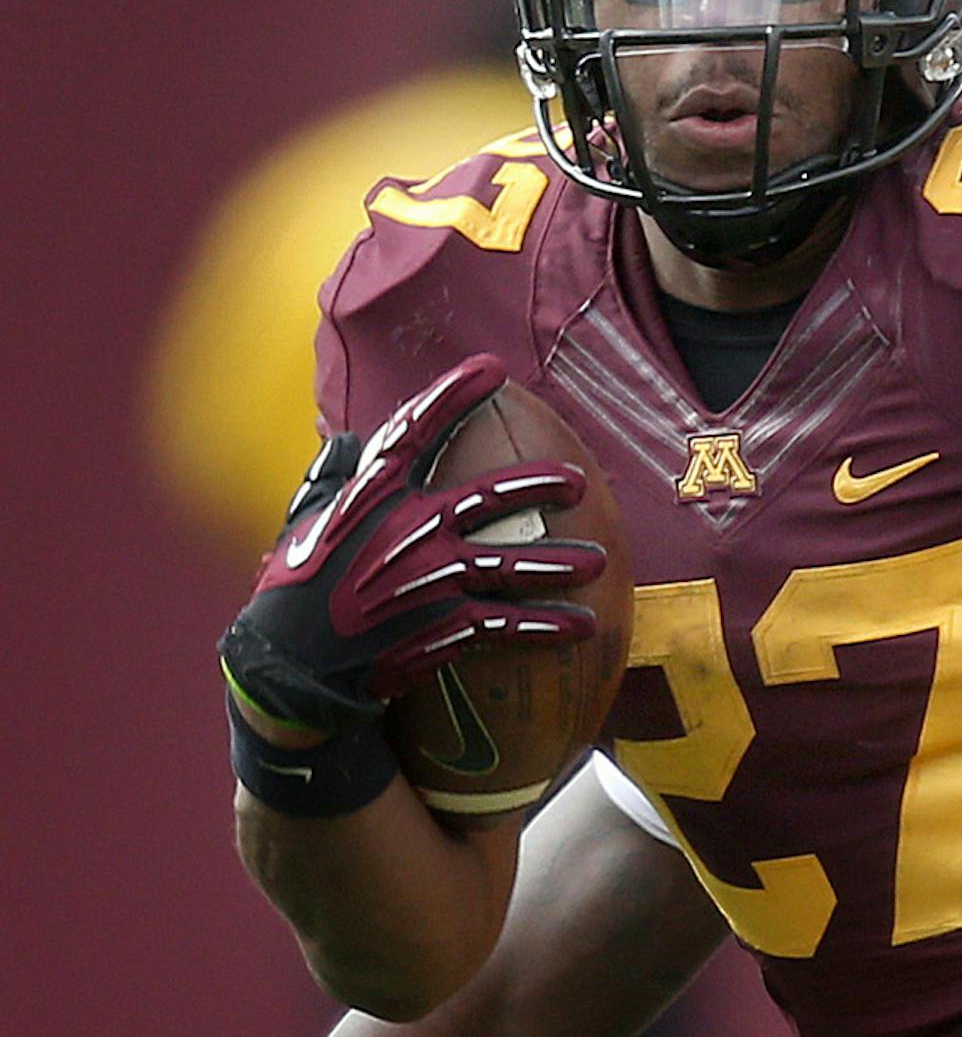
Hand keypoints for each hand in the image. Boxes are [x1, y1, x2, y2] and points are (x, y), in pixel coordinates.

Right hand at [219, 357, 602, 738]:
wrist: (290, 667)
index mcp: (370, 495)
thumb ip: (336, 477)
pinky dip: (548, 626)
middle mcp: (408, 530)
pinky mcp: (441, 627)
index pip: (416, 430)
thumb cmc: (292, 589)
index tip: (490, 369)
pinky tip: (585, 625)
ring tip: (598, 561)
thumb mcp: (305, 521)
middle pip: (487, 497)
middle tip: (577, 480)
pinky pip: (507, 624)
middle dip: (537, 485)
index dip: (453, 395)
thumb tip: (354, 443)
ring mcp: (429, 580)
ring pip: (510, 563)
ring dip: (559, 564)